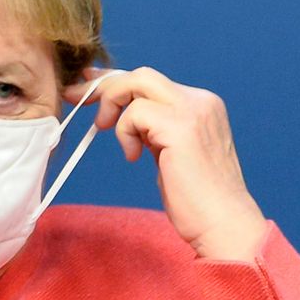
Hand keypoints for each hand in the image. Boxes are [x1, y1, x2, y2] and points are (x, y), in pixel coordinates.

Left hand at [63, 67, 267, 261]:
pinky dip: (125, 132)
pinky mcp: (181, 127)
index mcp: (200, 105)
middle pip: (140, 74)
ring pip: (135, 83)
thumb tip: (118, 111)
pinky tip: (134, 157)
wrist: (224, 225)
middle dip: (103, 85)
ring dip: (113, 109)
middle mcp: (200, 101)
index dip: (114, 79)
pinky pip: (135, 113)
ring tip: (116, 138)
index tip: (87, 83)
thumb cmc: (195, 199)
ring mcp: (193, 110)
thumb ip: (152, 127)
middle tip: (75, 97)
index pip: (150, 81)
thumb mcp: (170, 151)